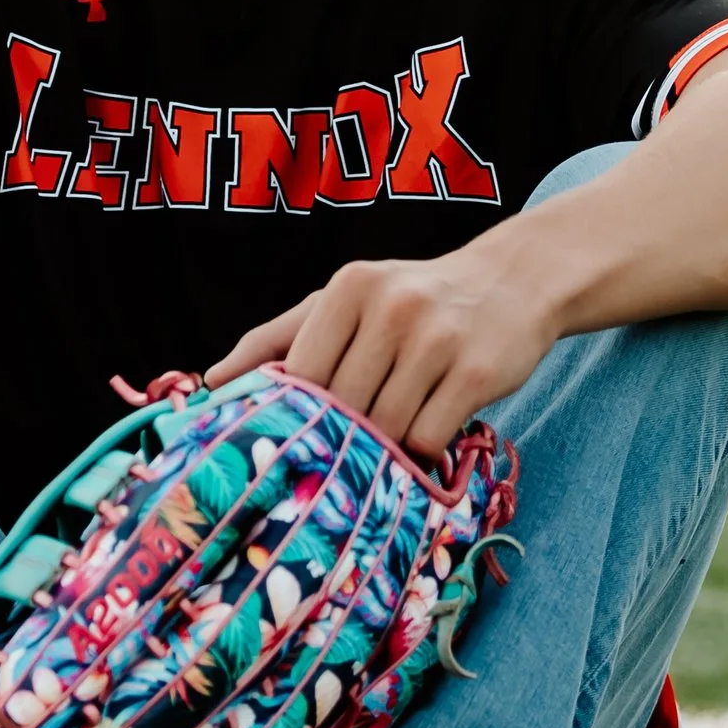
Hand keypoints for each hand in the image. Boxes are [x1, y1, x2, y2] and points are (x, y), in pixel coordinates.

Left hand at [206, 241, 560, 464]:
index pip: (301, 374)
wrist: (515, 281)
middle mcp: (392, 307)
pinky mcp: (478, 372)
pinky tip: (432, 425)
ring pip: (385, 427)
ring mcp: (438, 339)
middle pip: (342, 406)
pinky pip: (428, 436)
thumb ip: (278, 338)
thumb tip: (212, 382)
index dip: (302, 411)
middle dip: (347, 430)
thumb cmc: (414, 299)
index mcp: (349, 288)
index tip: (309, 427)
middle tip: (357, 435)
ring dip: (387, 441)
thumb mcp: (346, 303)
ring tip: (398, 423)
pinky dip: (423, 445)